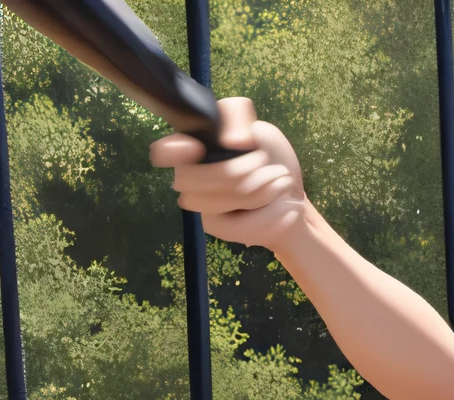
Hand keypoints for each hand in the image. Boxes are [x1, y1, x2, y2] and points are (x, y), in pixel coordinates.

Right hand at [149, 97, 308, 249]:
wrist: (290, 200)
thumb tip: (235, 140)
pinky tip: (289, 208)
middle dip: (240, 171)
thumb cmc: (270, 161)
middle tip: (274, 169)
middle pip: (197, 177)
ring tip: (283, 183)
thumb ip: (239, 118)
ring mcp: (200, 204)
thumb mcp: (260, 129)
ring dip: (264, 191)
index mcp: (192, 146)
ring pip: (223, 200)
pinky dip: (272, 215)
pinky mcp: (216, 227)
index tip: (195, 148)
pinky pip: (241, 227)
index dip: (172, 152)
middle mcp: (189, 176)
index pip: (163, 151)